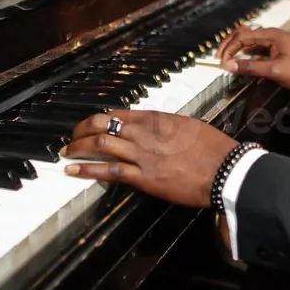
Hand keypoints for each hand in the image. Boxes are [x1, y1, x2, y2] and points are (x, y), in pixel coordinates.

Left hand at [60, 110, 237, 207]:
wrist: (224, 170)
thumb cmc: (213, 148)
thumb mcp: (189, 126)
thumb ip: (168, 127)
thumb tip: (157, 130)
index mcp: (156, 118)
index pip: (118, 112)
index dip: (99, 118)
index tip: (90, 124)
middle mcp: (144, 132)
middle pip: (102, 124)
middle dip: (82, 130)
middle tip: (72, 137)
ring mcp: (142, 155)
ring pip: (100, 144)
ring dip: (78, 148)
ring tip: (66, 152)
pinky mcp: (143, 177)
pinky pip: (108, 171)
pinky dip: (86, 169)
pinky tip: (72, 170)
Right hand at [216, 27, 289, 90]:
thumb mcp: (275, 71)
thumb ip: (251, 68)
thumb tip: (228, 66)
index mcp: (270, 35)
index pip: (241, 36)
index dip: (228, 49)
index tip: (221, 64)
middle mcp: (271, 34)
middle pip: (243, 35)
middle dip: (229, 46)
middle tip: (219, 59)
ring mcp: (275, 41)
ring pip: (250, 41)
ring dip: (237, 50)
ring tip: (227, 61)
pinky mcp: (278, 48)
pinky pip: (258, 48)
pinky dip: (247, 54)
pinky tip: (243, 63)